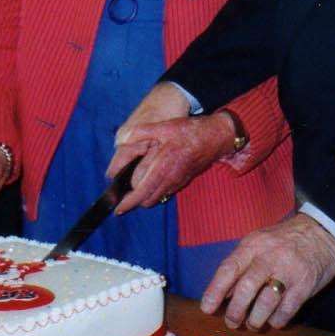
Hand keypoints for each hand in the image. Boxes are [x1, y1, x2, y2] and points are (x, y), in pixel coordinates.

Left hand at [111, 110, 237, 213]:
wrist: (216, 138)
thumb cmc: (190, 131)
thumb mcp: (164, 126)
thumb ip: (141, 132)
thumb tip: (122, 138)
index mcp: (163, 167)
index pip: (142, 192)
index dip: (129, 202)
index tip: (117, 208)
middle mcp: (170, 179)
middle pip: (148, 200)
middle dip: (134, 202)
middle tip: (122, 198)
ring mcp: (178, 182)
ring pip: (157, 198)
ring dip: (145, 198)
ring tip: (133, 192)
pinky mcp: (183, 181)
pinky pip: (166, 193)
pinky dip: (155, 193)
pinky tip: (149, 183)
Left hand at [200, 213, 334, 331]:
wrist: (322, 233)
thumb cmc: (284, 241)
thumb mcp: (258, 243)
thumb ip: (240, 265)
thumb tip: (222, 293)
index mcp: (253, 245)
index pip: (229, 269)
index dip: (215, 291)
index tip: (206, 309)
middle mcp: (269, 258)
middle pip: (246, 288)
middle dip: (235, 311)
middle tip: (231, 322)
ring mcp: (288, 272)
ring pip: (265, 303)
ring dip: (255, 320)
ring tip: (252, 324)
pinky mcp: (304, 286)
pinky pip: (286, 311)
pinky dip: (276, 321)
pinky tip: (273, 321)